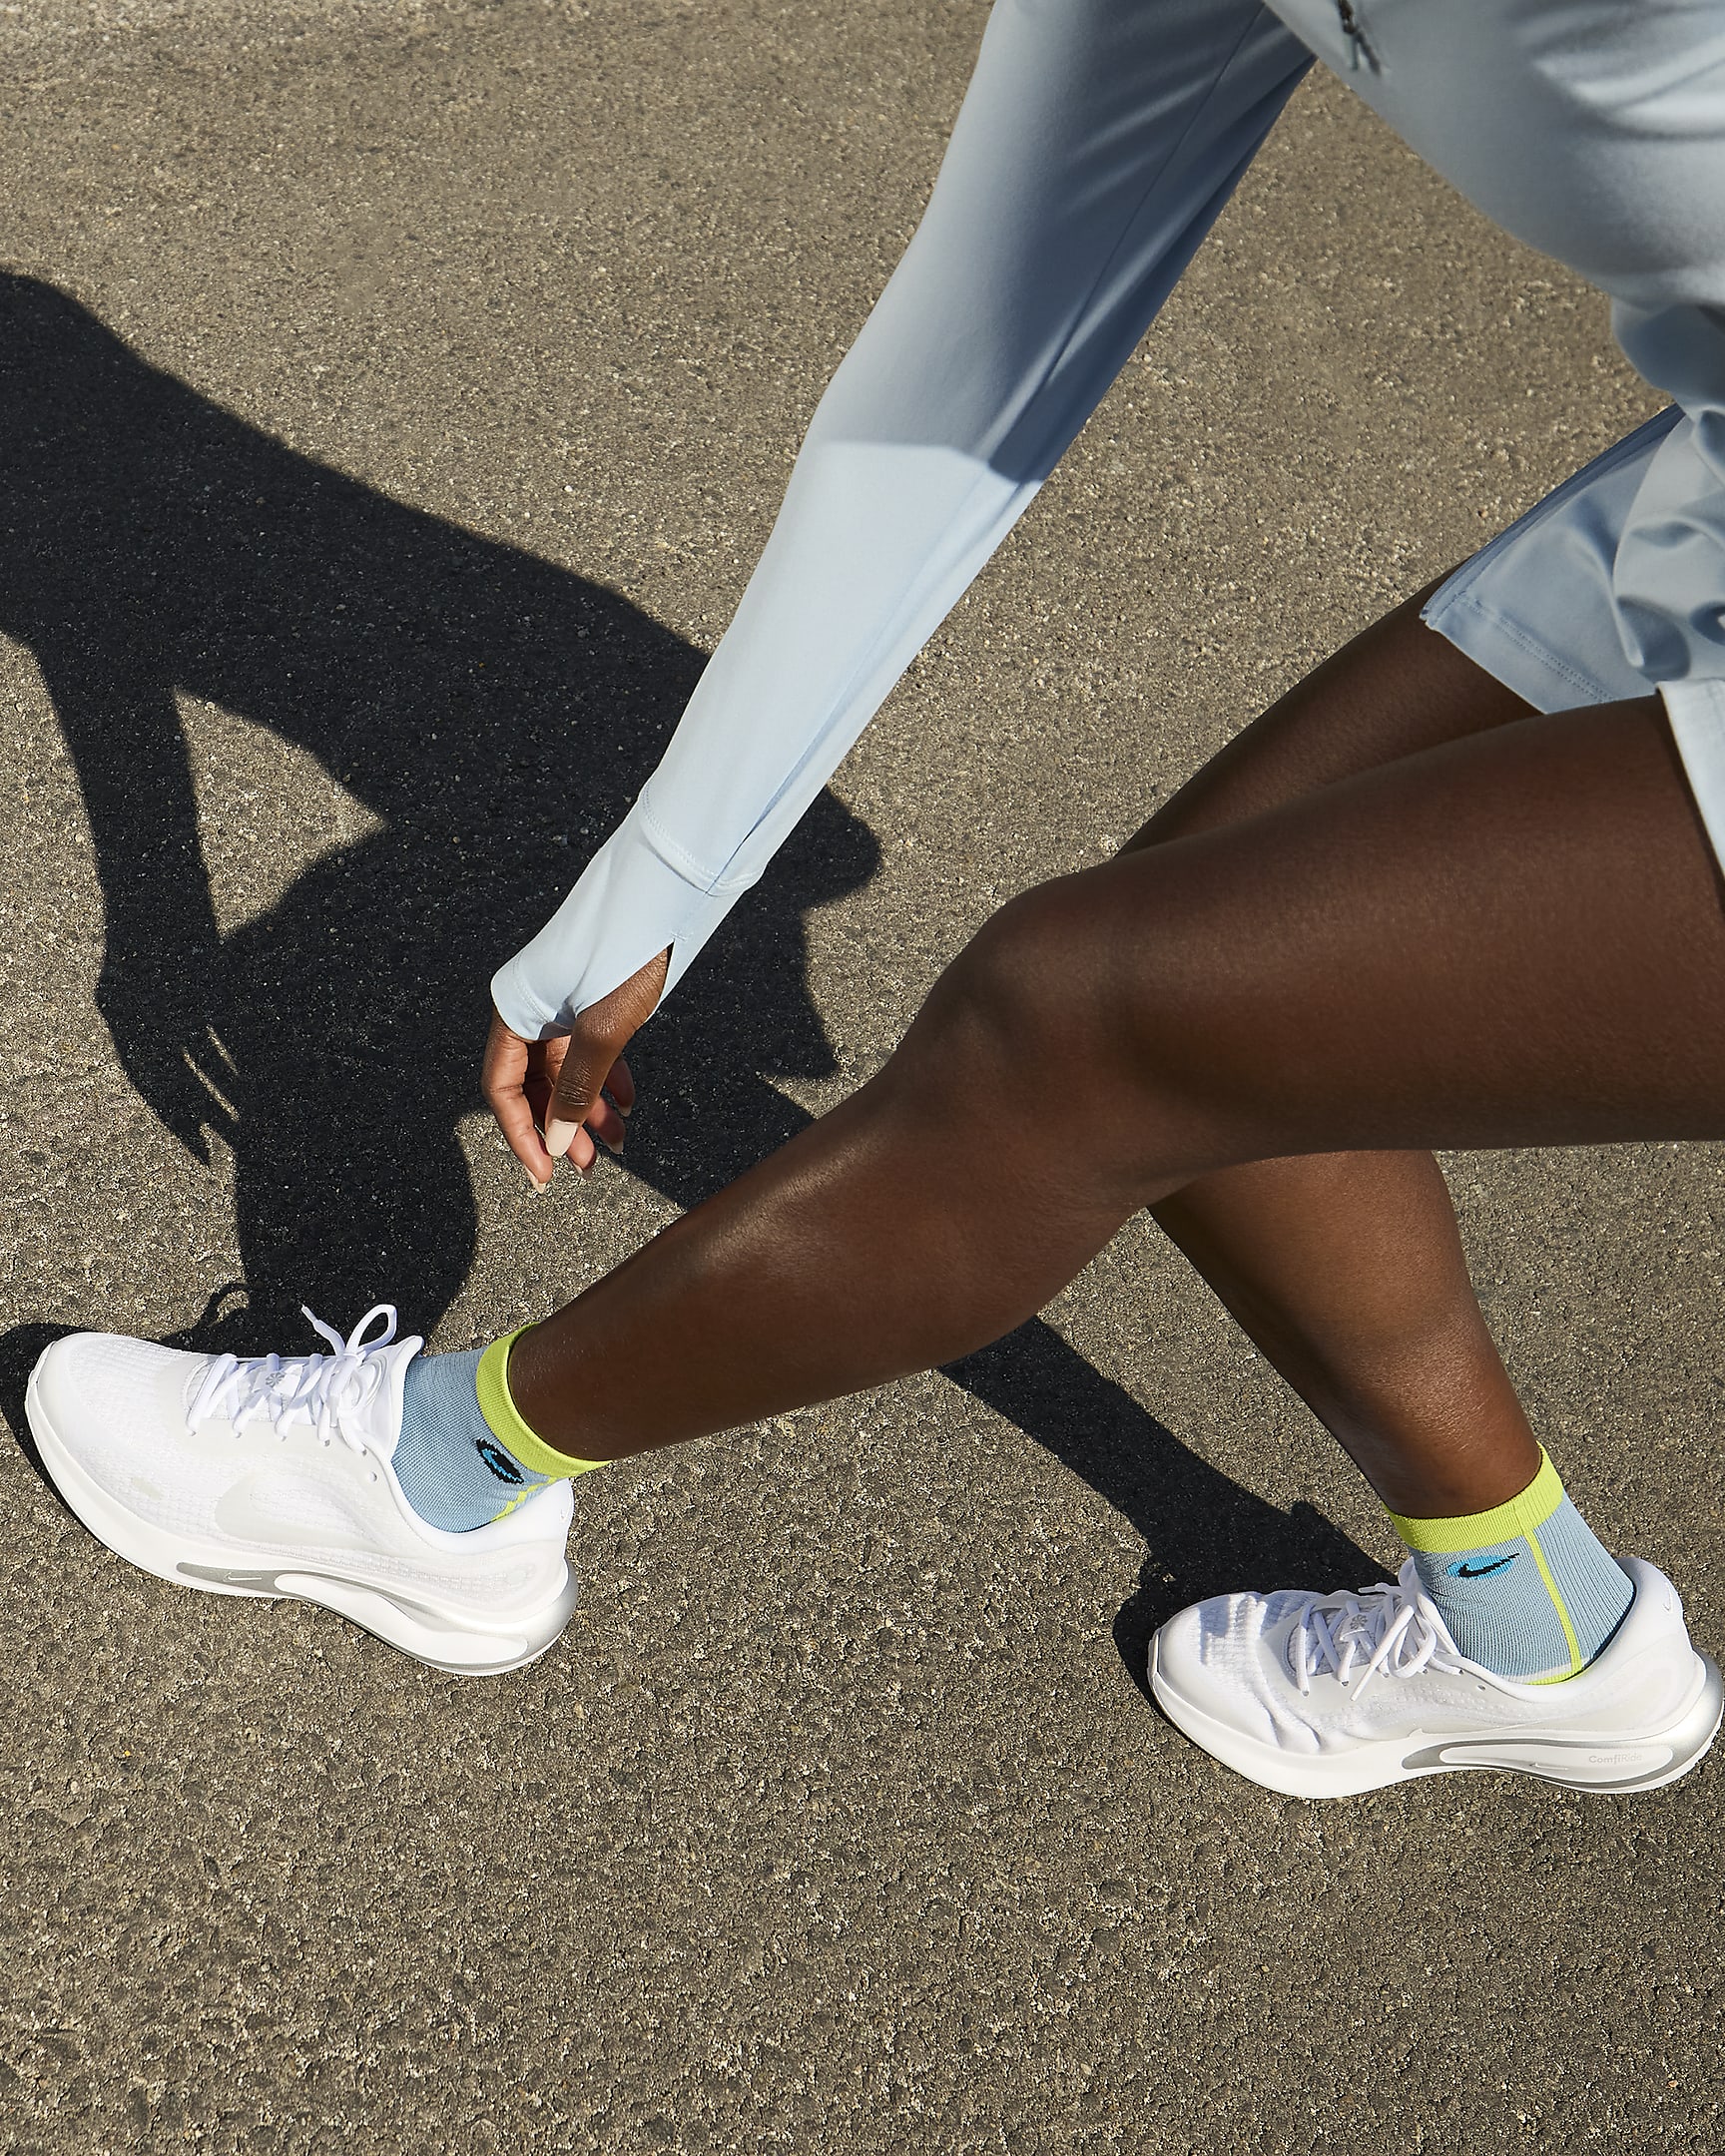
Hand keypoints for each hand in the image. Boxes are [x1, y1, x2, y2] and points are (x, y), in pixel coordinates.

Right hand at [482, 949, 669, 1189]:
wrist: (666, 890)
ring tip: (616, 1143)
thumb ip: (576, 1088)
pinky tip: (626, 1104)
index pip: (503, 1087)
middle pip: (535, 1083)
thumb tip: (557, 1144)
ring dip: (587, 1109)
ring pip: (566, 1070)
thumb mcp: (602, 1029)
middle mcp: (531, 1007)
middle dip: (561, 1127)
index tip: (546, 1174)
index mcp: (515, 1010)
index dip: (522, 1134)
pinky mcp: (591, 998)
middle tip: (589, 1166)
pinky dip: (605, 1080)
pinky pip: (588, 1050)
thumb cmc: (627, 950)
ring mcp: (561, 1003)